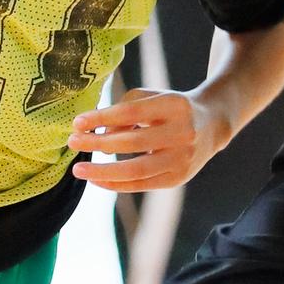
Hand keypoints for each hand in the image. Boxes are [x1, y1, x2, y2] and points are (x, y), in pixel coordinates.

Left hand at [68, 88, 228, 192]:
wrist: (212, 125)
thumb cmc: (171, 109)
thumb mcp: (150, 98)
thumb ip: (123, 109)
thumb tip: (101, 136)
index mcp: (175, 106)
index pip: (131, 113)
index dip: (102, 118)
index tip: (77, 122)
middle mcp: (183, 133)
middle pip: (132, 142)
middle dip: (97, 143)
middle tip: (72, 142)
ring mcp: (183, 159)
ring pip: (136, 170)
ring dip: (102, 171)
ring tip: (78, 169)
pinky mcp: (178, 179)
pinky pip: (141, 185)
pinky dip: (116, 184)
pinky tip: (96, 179)